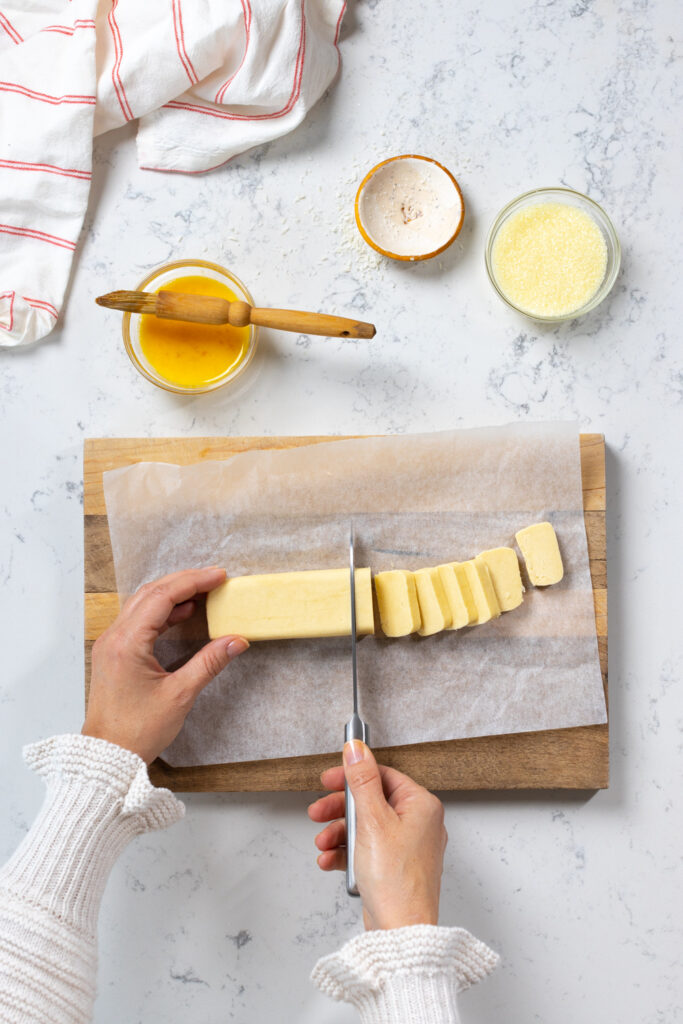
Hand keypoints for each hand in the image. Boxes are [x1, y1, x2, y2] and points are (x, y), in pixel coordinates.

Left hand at [83, 567, 248, 763]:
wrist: (108, 755)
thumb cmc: (138, 731)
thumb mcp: (180, 695)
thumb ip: (209, 662)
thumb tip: (236, 641)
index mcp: (128, 643)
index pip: (162, 596)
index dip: (193, 582)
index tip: (219, 576)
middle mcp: (115, 637)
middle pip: (151, 593)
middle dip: (184, 581)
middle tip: (215, 578)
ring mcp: (112, 644)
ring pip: (143, 604)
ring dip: (173, 594)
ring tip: (203, 591)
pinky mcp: (115, 653)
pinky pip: (138, 620)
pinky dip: (162, 611)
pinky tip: (183, 613)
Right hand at [308, 741, 446, 929]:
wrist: (400, 931)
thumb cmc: (396, 880)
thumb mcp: (372, 820)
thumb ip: (361, 781)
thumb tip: (356, 749)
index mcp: (421, 805)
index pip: (383, 776)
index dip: (352, 776)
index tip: (329, 779)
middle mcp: (418, 824)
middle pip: (371, 802)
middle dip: (340, 810)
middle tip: (318, 812)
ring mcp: (407, 847)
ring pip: (365, 827)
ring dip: (339, 833)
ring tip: (322, 843)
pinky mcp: (394, 867)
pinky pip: (366, 850)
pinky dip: (347, 853)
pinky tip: (330, 860)